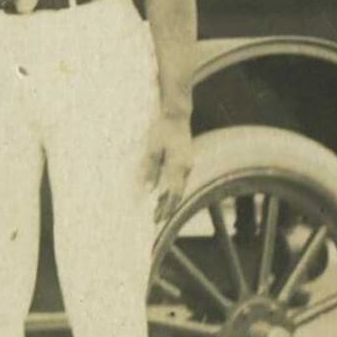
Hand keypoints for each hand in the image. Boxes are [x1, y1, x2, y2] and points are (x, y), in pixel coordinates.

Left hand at [143, 109, 192, 224]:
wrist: (176, 115)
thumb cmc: (162, 130)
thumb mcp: (152, 149)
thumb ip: (150, 170)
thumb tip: (149, 191)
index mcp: (179, 166)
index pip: (174, 194)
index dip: (167, 208)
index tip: (158, 219)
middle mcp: (186, 168)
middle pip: (177, 194)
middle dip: (167, 208)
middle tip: (155, 220)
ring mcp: (187, 164)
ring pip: (178, 188)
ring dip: (168, 200)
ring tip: (157, 212)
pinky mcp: (185, 162)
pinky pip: (178, 181)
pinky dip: (170, 190)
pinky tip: (161, 195)